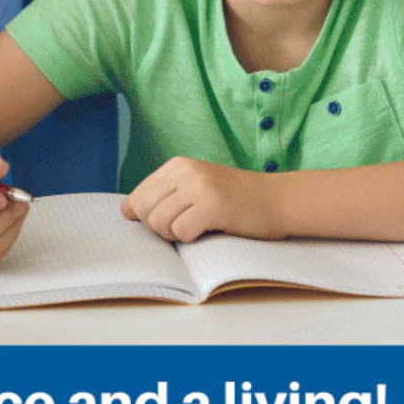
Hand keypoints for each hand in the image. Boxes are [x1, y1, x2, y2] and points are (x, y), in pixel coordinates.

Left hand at [121, 156, 280, 242]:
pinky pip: (181, 232)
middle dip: (158, 229)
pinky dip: (190, 239)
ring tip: (197, 229)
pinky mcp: (213, 205)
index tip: (170, 222)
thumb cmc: (235, 200)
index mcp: (177, 165)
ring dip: (174, 235)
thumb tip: (125, 210)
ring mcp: (200, 186)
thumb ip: (163, 195)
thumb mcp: (195, 187)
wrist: (277, 200)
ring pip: (159, 222)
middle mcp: (185, 170)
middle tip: (185, 228)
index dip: (146, 219)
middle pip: (144, 211)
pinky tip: (208, 231)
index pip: (137, 197)